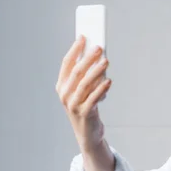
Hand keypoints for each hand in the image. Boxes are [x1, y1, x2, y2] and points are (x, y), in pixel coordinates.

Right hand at [55, 35, 111, 150]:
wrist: (87, 133)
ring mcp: (73, 104)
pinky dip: (101, 89)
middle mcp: (65, 94)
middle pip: (76, 71)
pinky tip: (108, 81)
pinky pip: (93, 98)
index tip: (83, 37)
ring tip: (106, 61)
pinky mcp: (84, 113)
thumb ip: (86, 74)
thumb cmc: (86, 106)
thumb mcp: (83, 90)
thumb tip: (96, 54)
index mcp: (61, 85)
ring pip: (85, 84)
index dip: (75, 49)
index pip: (66, 63)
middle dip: (88, 57)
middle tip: (99, 47)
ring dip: (96, 71)